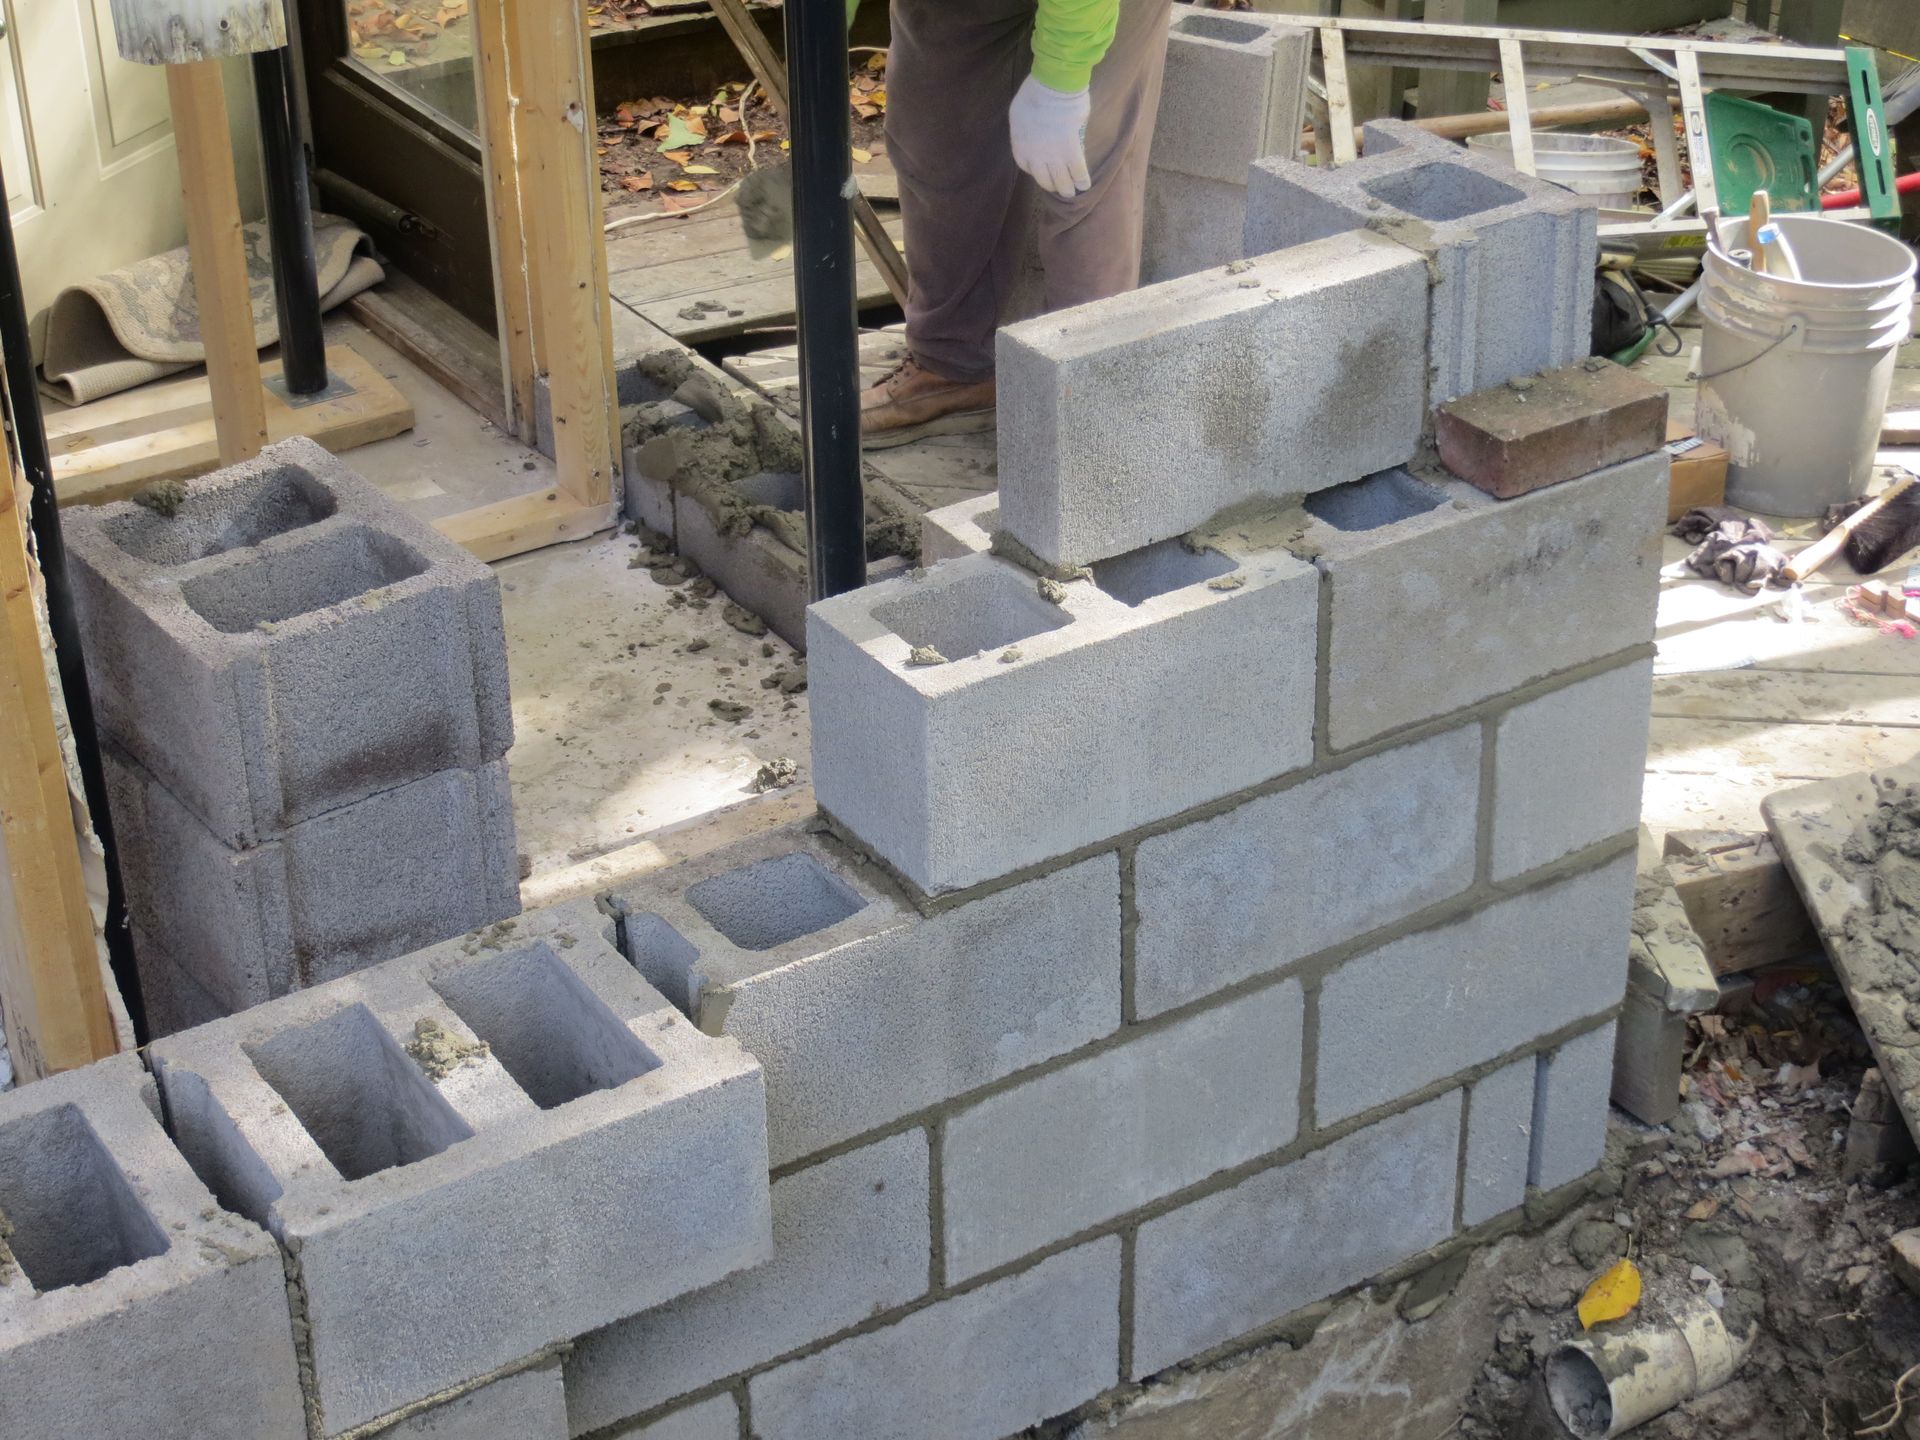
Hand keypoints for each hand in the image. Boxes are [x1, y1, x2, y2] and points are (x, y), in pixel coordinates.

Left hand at [1009, 75, 1090, 199]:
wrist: (1053, 85)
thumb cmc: (1035, 91)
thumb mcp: (1020, 112)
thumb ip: (1026, 127)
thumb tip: (1035, 132)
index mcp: (1020, 144)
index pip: (1026, 165)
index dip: (1035, 170)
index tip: (1042, 169)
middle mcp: (1035, 155)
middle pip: (1043, 179)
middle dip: (1051, 185)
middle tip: (1059, 187)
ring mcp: (1053, 155)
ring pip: (1060, 180)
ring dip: (1067, 188)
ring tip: (1072, 192)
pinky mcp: (1071, 151)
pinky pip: (1077, 171)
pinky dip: (1081, 180)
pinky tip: (1085, 185)